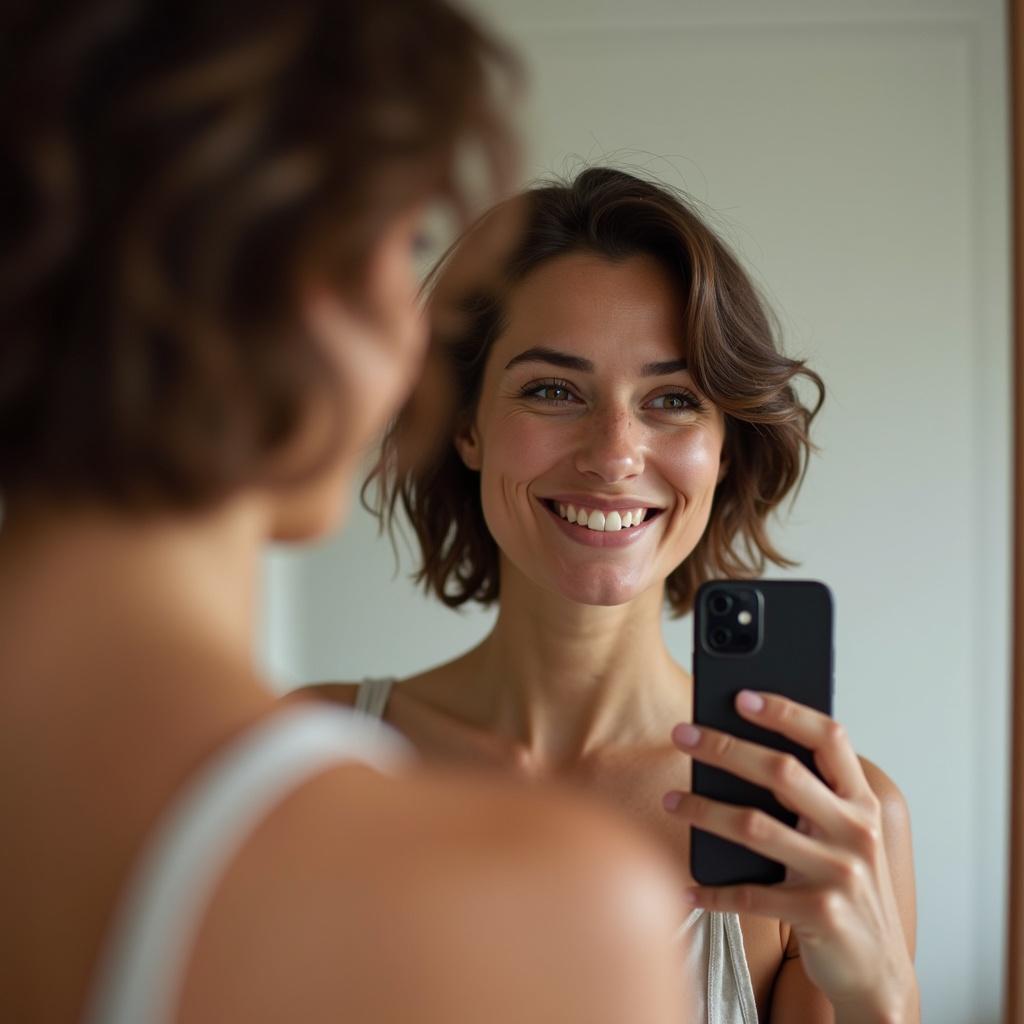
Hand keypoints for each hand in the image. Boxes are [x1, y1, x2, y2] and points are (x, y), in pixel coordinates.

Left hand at [663, 690, 917, 1021]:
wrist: (879, 976)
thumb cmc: (849, 891)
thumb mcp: (845, 839)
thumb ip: (813, 799)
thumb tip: (738, 754)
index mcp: (863, 804)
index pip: (829, 738)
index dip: (785, 711)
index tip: (741, 696)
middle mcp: (856, 832)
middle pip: (781, 772)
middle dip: (724, 747)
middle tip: (681, 735)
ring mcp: (840, 873)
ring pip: (754, 826)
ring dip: (703, 809)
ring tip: (670, 800)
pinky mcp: (820, 913)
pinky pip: (749, 894)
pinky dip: (713, 889)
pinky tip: (689, 886)